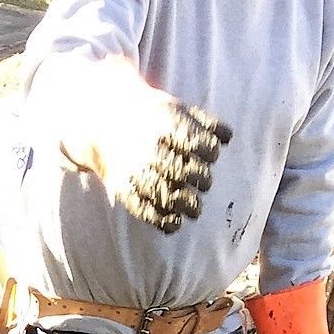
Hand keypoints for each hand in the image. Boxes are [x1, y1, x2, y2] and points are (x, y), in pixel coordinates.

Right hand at [66, 63, 231, 233]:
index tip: (209, 156)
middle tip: (204, 183)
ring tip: (195, 210)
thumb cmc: (152, 117)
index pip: (195, 142)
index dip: (208, 152)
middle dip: (199, 179)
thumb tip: (228, 138)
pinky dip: (160, 220)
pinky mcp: (124, 187)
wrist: (105, 122)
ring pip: (163, 192)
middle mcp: (149, 147)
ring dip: (184, 205)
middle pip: (181, 169)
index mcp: (165, 124)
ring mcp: (135, 169)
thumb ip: (205, 123)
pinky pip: (142, 208)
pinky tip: (174, 224)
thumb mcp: (178, 109)